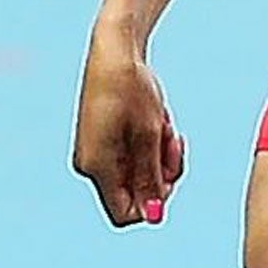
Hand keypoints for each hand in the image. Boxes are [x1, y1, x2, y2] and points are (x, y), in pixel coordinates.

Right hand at [72, 24, 185, 227]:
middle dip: (162, 175)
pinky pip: (137, 156)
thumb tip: (153, 213)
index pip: (124, 213)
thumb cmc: (132, 90)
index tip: (171, 178)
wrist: (116, 53)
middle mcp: (93, 165)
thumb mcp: (150, 134)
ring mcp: (100, 153)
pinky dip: (154, 145)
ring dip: (161, 158)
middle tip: (173, 145)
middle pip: (135, 195)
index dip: (152, 205)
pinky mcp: (107, 140)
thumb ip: (150, 176)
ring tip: (166, 129)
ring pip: (141, 175)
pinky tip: (160, 123)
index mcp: (98, 167)